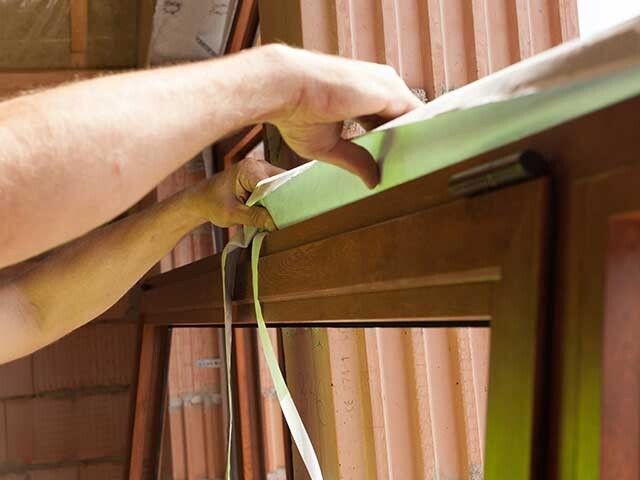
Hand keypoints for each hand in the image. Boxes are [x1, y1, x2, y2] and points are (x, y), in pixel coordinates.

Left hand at [186, 157, 283, 230]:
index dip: (282, 202)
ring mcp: (263, 171)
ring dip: (282, 203)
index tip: (287, 219)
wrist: (201, 199)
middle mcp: (259, 165)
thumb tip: (277, 224)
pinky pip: (277, 190)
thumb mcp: (232, 214)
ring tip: (281, 219)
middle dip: (285, 202)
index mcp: (249, 168)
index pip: (274, 185)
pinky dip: (277, 202)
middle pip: (282, 184)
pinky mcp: (264, 179)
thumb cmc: (212, 204)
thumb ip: (255, 217)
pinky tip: (275, 214)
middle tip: (287, 221)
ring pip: (282, 187)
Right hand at [263, 45, 421, 187]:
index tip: (394, 162)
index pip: (387, 118)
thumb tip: (372, 180)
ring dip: (417, 140)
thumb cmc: (296, 111)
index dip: (392, 140)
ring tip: (420, 167)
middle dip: (407, 142)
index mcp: (361, 94)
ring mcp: (385, 85)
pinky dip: (420, 134)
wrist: (286, 87)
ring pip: (414, 115)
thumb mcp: (329, 145)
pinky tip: (421, 156)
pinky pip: (418, 115)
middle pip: (403, 117)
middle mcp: (377, 85)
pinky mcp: (390, 91)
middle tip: (412, 171)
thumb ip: (355, 160)